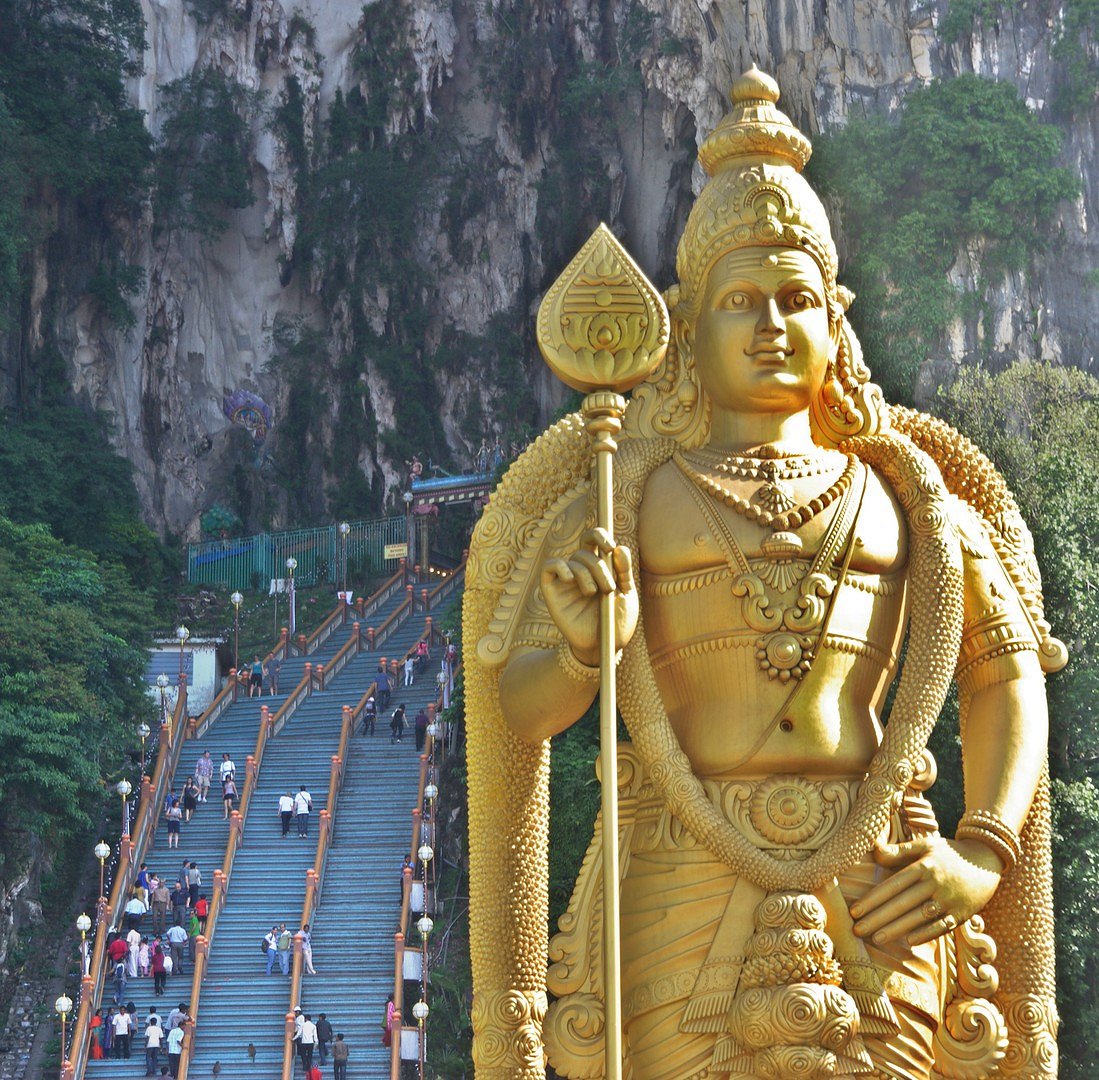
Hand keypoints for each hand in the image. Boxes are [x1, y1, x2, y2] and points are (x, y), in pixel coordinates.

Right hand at [542, 528, 638, 666]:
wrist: (602, 647)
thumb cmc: (616, 623)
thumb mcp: (626, 596)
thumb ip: (623, 572)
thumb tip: (619, 547)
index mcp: (601, 567)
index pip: (595, 540)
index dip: (600, 536)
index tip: (610, 547)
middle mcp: (582, 570)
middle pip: (585, 547)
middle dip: (599, 564)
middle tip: (608, 587)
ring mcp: (566, 579)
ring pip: (574, 560)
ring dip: (587, 574)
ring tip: (594, 594)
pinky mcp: (552, 590)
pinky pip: (550, 567)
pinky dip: (561, 567)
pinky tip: (571, 580)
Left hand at [849, 835, 1002, 947]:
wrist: (987, 860)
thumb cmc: (949, 853)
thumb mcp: (925, 845)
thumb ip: (899, 850)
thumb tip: (874, 850)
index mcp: (923, 867)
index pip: (892, 885)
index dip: (872, 899)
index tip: (854, 911)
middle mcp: (934, 883)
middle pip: (902, 903)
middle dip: (878, 918)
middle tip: (857, 930)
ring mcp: (949, 900)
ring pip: (919, 917)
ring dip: (897, 929)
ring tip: (876, 938)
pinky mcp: (962, 913)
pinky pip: (942, 926)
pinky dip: (927, 934)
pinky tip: (909, 941)